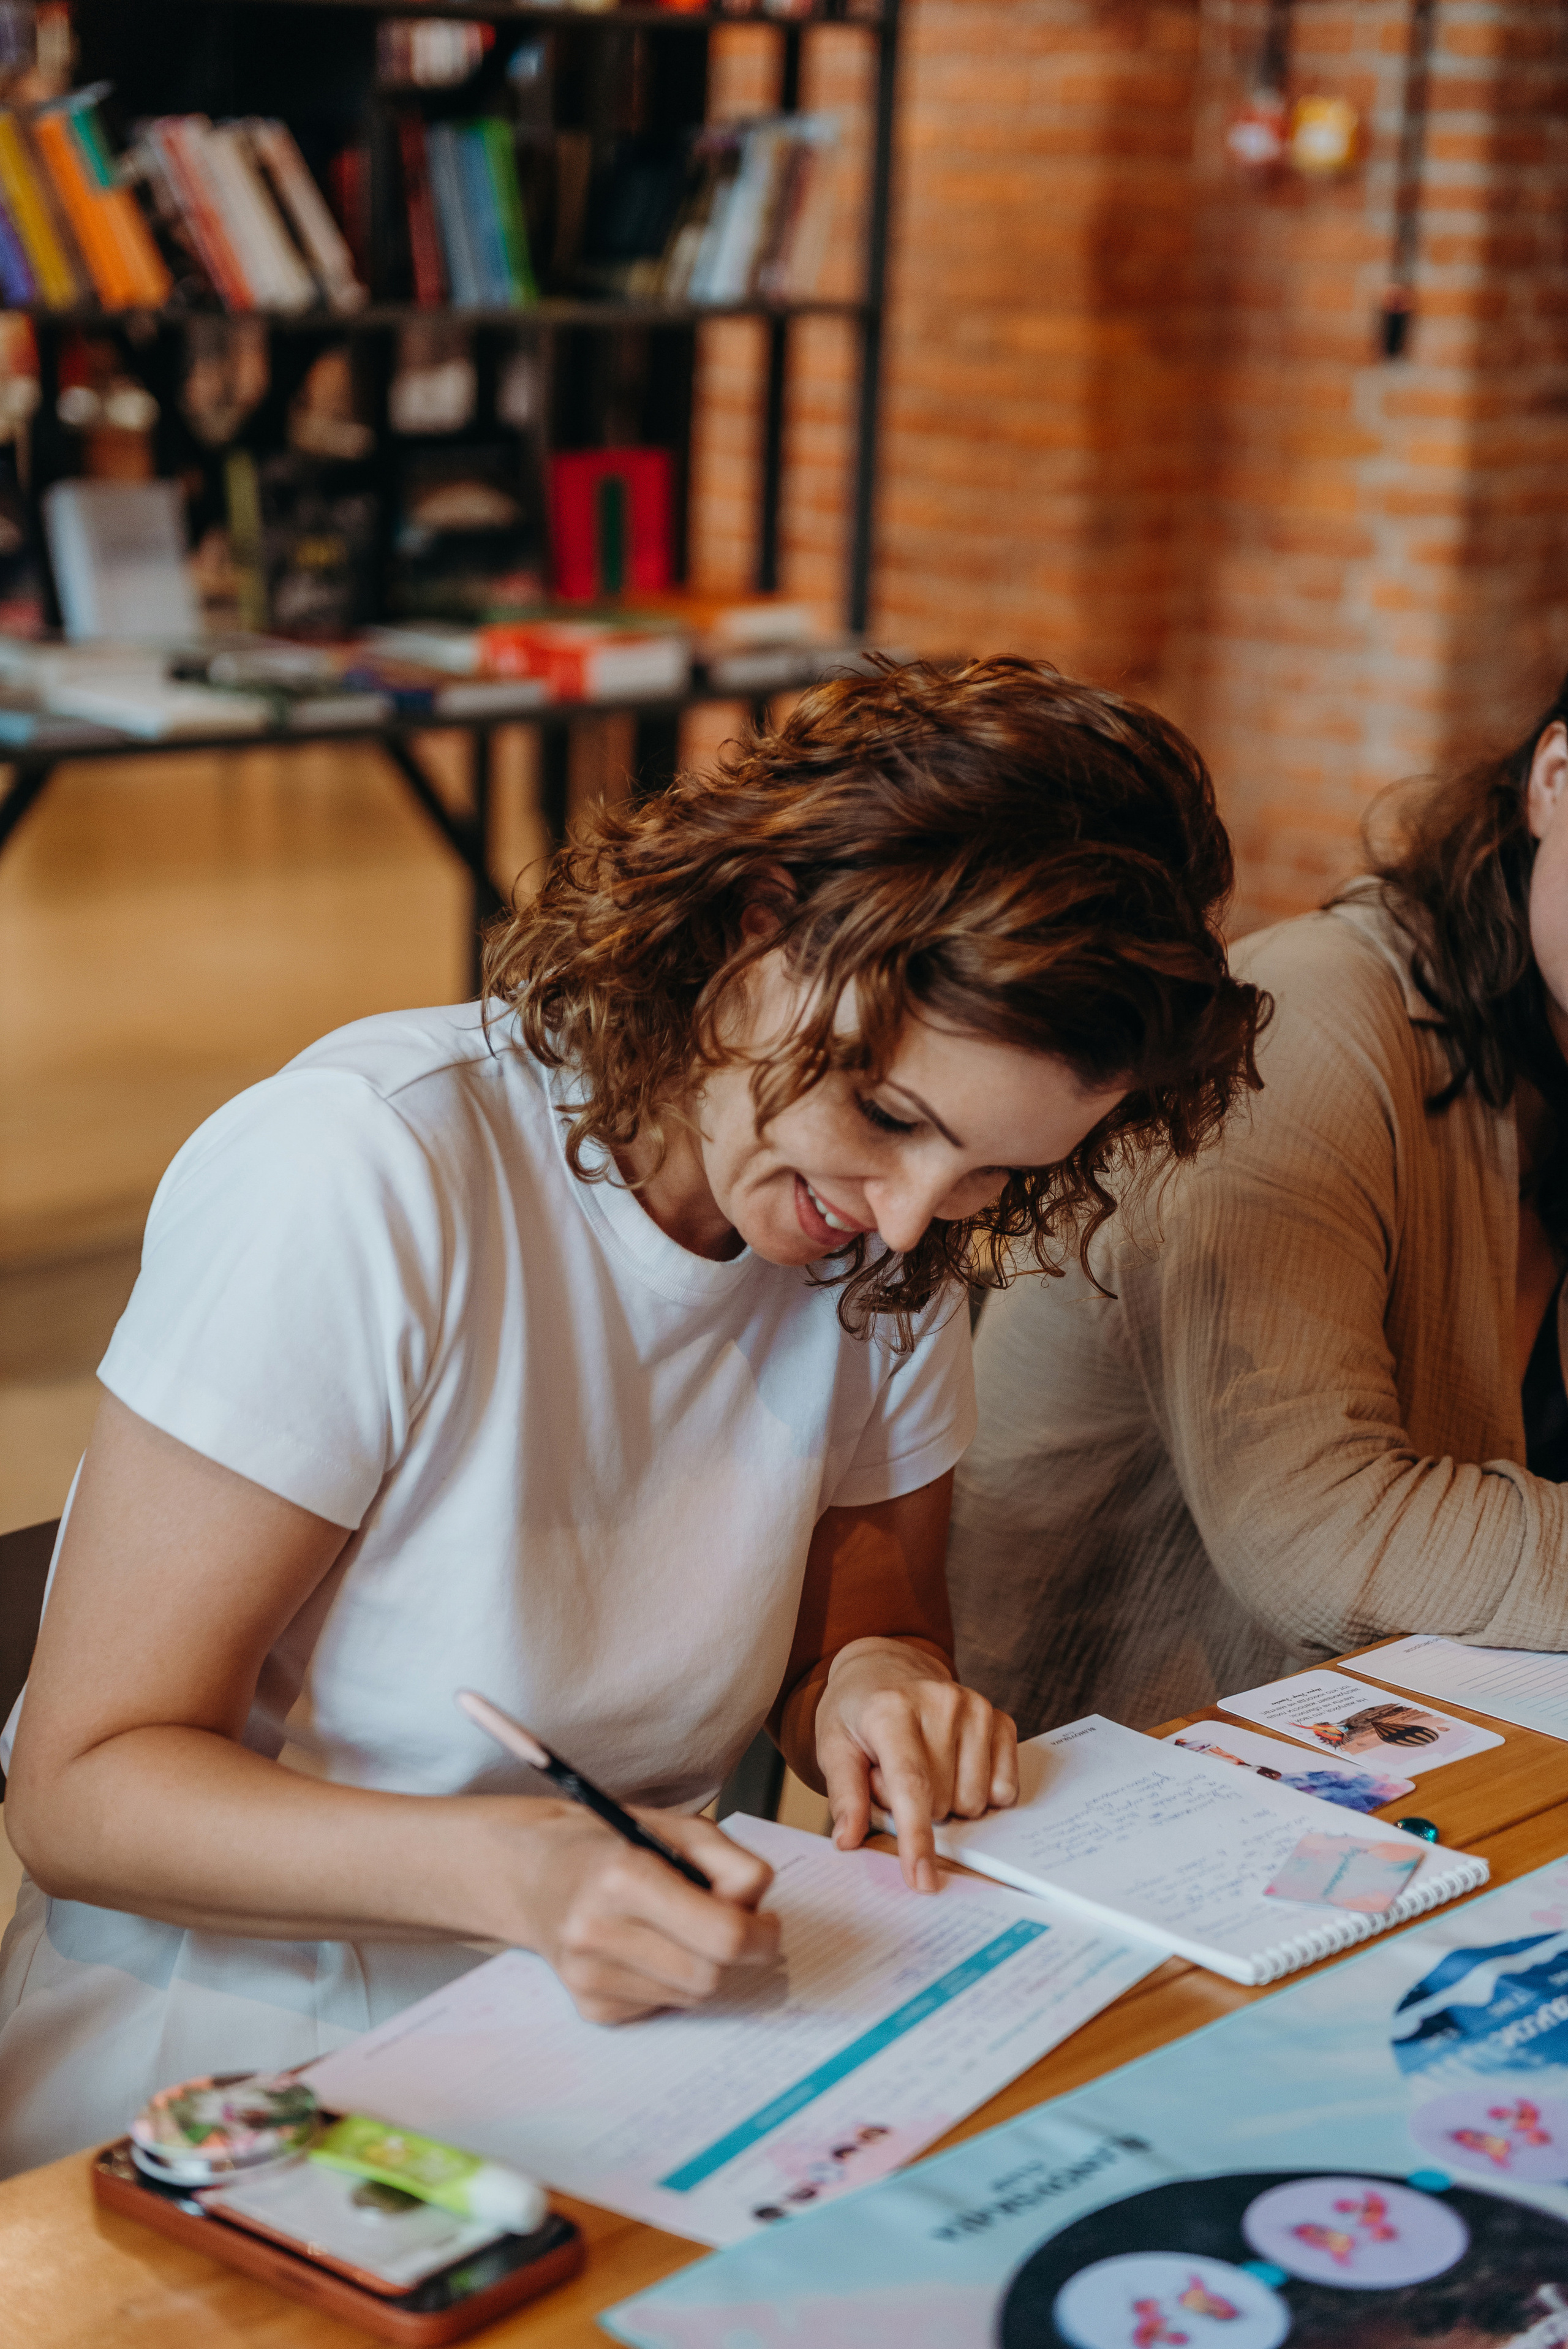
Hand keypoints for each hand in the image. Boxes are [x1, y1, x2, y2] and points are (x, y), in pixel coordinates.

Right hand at [489, 1804, 780, 2023]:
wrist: (532, 1873)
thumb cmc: (614, 1844)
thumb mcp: (677, 1827)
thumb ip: (731, 1863)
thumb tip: (758, 1912)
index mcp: (624, 1877)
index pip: (722, 1935)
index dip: (761, 1934)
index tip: (767, 1921)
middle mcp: (599, 1932)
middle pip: (711, 1974)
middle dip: (738, 1954)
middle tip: (735, 1926)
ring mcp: (588, 1977)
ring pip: (692, 1996)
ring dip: (705, 1967)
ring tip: (683, 1930)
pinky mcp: (589, 2007)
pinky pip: (663, 2007)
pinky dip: (672, 1981)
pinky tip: (649, 1949)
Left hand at [814, 1638, 1017, 1892]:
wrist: (885, 1666)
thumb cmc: (856, 1712)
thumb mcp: (833, 1746)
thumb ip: (844, 1794)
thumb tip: (848, 1840)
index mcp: (890, 1710)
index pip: (911, 1785)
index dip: (916, 1838)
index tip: (922, 1880)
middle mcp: (939, 1703)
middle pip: (942, 1804)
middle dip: (916, 1810)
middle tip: (893, 1778)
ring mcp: (974, 1708)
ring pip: (975, 1802)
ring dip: (947, 1802)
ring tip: (922, 1768)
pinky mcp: (998, 1717)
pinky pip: (1004, 1788)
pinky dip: (979, 1792)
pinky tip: (953, 1767)